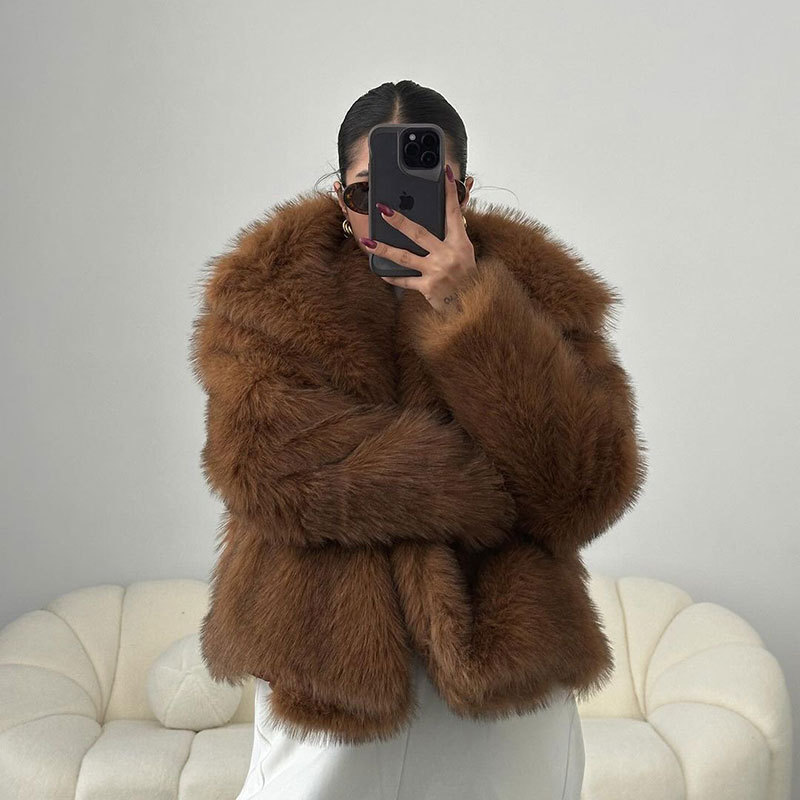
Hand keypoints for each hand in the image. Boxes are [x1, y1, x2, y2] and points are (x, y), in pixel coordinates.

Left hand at [360, 163, 475, 312]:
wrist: (473, 307)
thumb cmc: (468, 279)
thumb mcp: (466, 254)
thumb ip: (453, 236)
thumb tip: (443, 218)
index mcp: (460, 243)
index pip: (454, 212)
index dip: (450, 192)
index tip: (446, 173)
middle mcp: (448, 255)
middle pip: (419, 233)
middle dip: (399, 220)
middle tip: (383, 209)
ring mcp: (437, 271)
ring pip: (405, 256)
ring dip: (384, 248)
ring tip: (367, 241)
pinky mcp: (428, 287)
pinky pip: (405, 280)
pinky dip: (392, 276)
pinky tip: (379, 271)